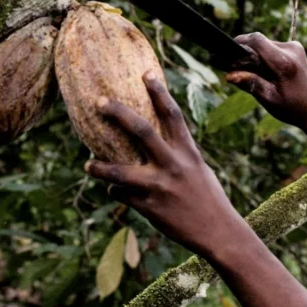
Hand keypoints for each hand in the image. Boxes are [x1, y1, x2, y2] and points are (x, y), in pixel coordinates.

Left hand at [85, 72, 247, 256]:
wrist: (218, 232)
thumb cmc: (206, 197)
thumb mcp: (196, 168)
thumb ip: (177, 153)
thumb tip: (152, 139)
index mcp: (188, 152)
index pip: (172, 115)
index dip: (159, 92)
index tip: (146, 73)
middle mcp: (173, 165)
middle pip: (142, 131)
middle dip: (119, 114)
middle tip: (99, 102)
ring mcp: (160, 187)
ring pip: (121, 173)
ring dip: (100, 168)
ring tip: (88, 165)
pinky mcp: (150, 208)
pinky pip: (123, 196)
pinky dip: (116, 191)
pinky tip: (114, 190)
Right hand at [226, 32, 306, 136]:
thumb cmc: (292, 108)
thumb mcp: (269, 99)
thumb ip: (250, 84)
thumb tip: (229, 75)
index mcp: (284, 63)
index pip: (257, 40)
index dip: (239, 43)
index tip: (227, 52)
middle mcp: (292, 50)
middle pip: (259, 42)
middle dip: (246, 53)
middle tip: (237, 68)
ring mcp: (295, 47)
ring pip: (265, 44)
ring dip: (255, 55)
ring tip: (254, 73)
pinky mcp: (296, 48)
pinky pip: (272, 47)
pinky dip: (264, 56)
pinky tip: (265, 71)